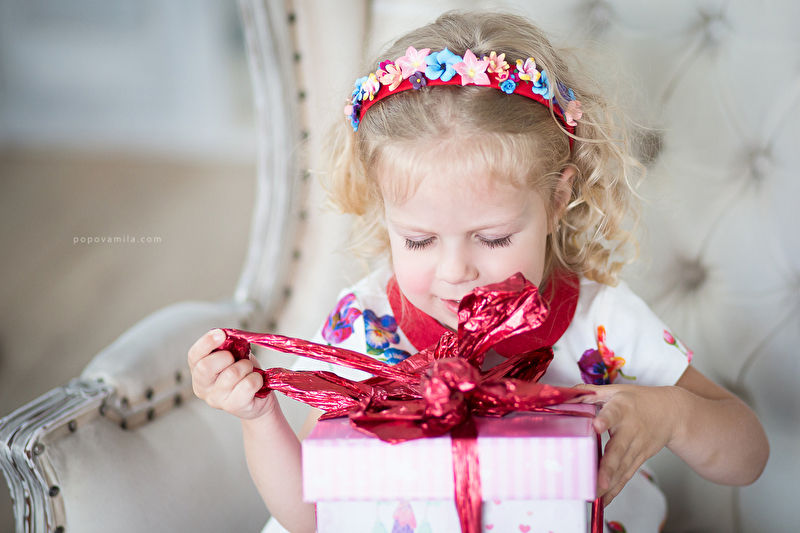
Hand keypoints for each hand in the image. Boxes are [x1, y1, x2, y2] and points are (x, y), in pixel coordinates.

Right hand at [188, 329, 275, 419]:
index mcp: (198, 371)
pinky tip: (255, 381)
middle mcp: (202, 387)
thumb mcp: (233, 356)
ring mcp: (216, 399)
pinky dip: (257, 378)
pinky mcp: (233, 407)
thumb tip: (228, 338)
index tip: (221, 334)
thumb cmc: (242, 373)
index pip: (194, 355)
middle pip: (206, 366)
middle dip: (227, 356)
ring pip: (232, 373)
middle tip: (237, 358)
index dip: (206, 342)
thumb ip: (227, 348)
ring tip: (248, 371)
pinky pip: (248, 384)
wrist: (258, 398)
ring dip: (246, 367)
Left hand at [572, 383, 680, 505]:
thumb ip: (590, 393)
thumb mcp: (615, 390)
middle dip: (608, 466)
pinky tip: (604, 500)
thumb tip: (565, 395)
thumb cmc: (639, 400)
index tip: (597, 425)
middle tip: (599, 481)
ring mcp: (637, 447)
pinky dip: (616, 488)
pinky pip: (626, 475)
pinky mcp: (640, 458)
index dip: (605, 420)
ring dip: (609, 483)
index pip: (613, 414)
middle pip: (619, 449)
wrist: (672, 412)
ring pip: (623, 467)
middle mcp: (630, 430)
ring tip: (595, 495)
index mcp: (622, 409)